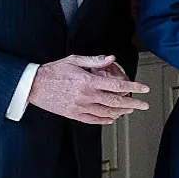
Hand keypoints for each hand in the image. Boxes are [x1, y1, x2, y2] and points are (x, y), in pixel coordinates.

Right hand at [29, 54, 150, 124]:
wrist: (33, 85)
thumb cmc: (53, 70)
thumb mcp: (75, 60)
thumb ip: (95, 60)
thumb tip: (111, 58)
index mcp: (88, 81)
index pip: (117, 85)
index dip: (134, 87)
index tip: (144, 89)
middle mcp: (86, 95)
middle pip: (116, 102)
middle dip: (133, 103)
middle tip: (144, 104)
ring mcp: (80, 107)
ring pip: (106, 113)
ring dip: (121, 112)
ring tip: (130, 110)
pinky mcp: (73, 114)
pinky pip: (93, 120)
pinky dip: (105, 120)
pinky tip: (112, 119)